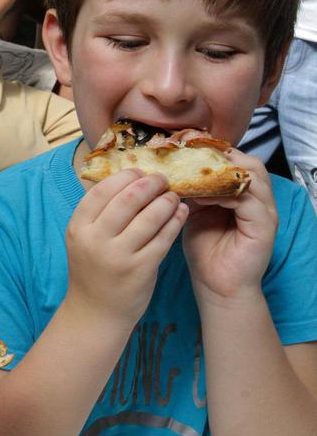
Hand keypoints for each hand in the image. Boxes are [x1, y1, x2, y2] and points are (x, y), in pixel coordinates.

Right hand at [65, 169, 187, 322]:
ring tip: (173, 196)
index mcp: (78, 227)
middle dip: (150, 183)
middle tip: (162, 180)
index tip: (139, 172)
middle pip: (128, 198)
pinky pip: (164, 237)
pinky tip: (180, 213)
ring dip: (166, 200)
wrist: (95, 312)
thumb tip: (129, 178)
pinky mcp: (141, 269)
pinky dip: (175, 221)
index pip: (102, 190)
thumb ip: (100, 213)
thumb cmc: (93, 269)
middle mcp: (95, 240)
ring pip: (150, 216)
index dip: (124, 176)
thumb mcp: (84, 239)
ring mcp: (118, 256)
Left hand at [183, 150, 276, 302]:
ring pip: (252, 176)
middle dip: (218, 157)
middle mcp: (258, 199)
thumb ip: (191, 191)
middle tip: (189, 158)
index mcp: (242, 194)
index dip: (212, 152)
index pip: (236, 161)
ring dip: (220, 173)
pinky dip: (224, 195)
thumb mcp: (193, 213)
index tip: (184, 149)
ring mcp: (265, 212)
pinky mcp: (265, 227)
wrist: (216, 286)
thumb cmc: (204, 251)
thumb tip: (171, 170)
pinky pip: (248, 200)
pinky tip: (200, 197)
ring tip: (192, 175)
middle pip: (248, 162)